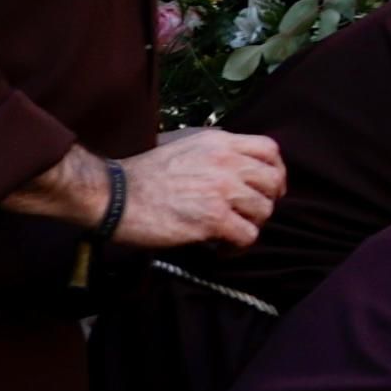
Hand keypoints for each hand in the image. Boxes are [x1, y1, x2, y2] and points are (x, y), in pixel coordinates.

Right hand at [12, 128, 284, 251]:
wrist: (115, 195)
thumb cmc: (144, 175)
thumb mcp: (186, 146)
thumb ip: (216, 153)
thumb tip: (238, 170)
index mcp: (220, 142)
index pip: (270, 149)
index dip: (275, 171)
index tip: (267, 187)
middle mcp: (227, 162)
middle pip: (273, 181)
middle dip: (266, 201)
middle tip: (249, 216)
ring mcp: (222, 189)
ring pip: (263, 210)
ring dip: (251, 226)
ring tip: (231, 234)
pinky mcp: (213, 218)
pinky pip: (247, 235)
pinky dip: (238, 246)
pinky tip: (221, 248)